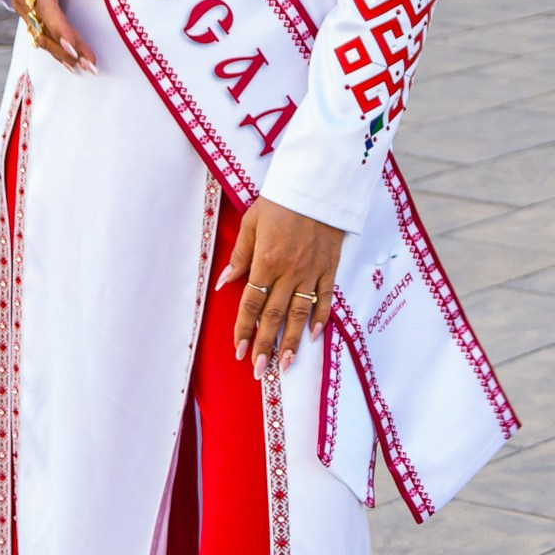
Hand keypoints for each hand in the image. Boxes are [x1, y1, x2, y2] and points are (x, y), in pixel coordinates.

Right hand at [2, 0, 103, 73]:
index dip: (61, 29)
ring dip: (61, 54)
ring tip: (85, 68)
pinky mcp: (24, 10)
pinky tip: (69, 61)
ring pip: (40, 35)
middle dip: (67, 50)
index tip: (74, 47)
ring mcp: (20, 5)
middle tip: (91, 66)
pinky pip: (38, 32)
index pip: (47, 8)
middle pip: (44, 29)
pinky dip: (53, 48)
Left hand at [220, 198, 345, 378]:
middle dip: (265, 346)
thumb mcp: (251, 222)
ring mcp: (312, 271)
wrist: (317, 183)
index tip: (240, 350)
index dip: (244, 329)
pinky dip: (320, 318)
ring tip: (284, 365)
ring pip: (300, 313)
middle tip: (259, 370)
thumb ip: (239, 256)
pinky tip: (313, 337)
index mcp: (266, 260)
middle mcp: (289, 271)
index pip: (251, 303)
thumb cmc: (280, 200)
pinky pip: (325, 298)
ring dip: (291, 341)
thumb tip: (224, 283)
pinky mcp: (330, 266)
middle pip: (274, 315)